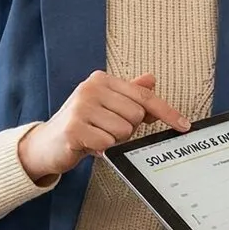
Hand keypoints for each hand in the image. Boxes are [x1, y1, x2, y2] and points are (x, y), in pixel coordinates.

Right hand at [18, 71, 187, 181]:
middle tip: (106, 130)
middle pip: (136, 115)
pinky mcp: (73, 129)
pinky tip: (87, 145)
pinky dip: (101, 150)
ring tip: (96, 137)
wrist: (45, 145)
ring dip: (113, 140)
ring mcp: (80, 107)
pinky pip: (107, 144)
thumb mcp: (106, 108)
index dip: (166, 111)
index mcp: (101, 80)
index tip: (184, 125)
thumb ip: (130, 96)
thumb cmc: (81, 126)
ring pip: (123, 131)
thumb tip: (151, 79)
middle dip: (126, 129)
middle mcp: (90, 89)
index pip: (144, 95)